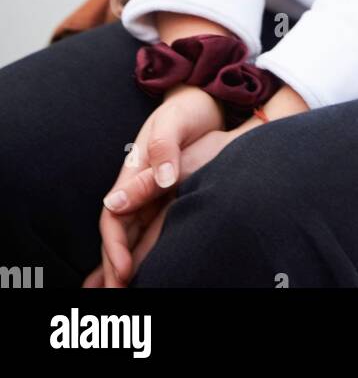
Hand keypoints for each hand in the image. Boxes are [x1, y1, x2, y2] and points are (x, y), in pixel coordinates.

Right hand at [83, 83, 308, 286]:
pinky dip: (146, 250)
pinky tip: (150, 268)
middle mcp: (139, 185)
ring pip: (133, 235)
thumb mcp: (173, 124)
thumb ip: (164, 150)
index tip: (125, 269)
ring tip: (129, 291)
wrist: (205, 101)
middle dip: (115, 265)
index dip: (114, 245)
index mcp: (132, 170)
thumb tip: (162, 179)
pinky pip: (152, 229)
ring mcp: (153, 191)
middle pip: (120, 233)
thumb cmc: (187, 111)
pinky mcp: (169, 195)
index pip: (113, 216)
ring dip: (127, 263)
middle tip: (121, 295)